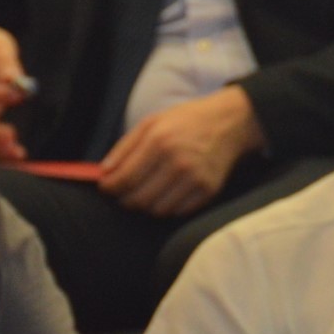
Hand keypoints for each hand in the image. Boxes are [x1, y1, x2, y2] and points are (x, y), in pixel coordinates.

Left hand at [98, 87, 264, 216]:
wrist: (229, 122)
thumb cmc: (185, 121)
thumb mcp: (151, 123)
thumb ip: (124, 148)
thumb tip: (104, 173)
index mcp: (159, 142)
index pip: (124, 179)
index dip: (109, 187)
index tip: (105, 187)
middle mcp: (177, 162)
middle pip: (138, 199)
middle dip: (124, 199)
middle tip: (122, 193)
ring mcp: (195, 179)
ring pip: (156, 210)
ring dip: (145, 205)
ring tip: (144, 192)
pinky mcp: (208, 191)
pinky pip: (177, 212)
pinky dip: (166, 207)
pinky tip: (164, 194)